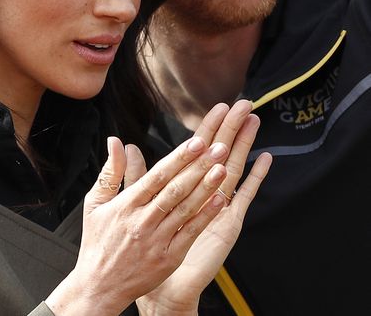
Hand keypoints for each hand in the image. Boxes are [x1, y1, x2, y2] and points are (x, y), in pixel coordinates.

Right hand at [45, 133, 229, 314]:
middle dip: (198, 166)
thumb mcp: (95, 203)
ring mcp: (157, 240)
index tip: (196, 142)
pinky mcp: (169, 258)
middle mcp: (143, 221)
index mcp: (126, 205)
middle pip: (175, 189)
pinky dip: (205, 216)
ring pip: (185, 209)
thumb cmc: (97, 243)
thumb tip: (116, 142)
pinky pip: (190, 233)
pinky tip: (219, 201)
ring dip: (206, 187)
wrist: (99, 287)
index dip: (178, 158)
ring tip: (222, 168)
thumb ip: (111, 171)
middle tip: (218, 147)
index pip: (157, 176)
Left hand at [134, 100, 271, 315]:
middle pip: (220, 153)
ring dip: (244, 144)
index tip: (218, 106)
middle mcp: (204, 193)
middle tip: (243, 103)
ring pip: (234, 167)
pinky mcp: (228, 224)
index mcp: (184, 186)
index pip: (198, 149)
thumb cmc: (148, 245)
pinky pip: (244, 197)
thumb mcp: (135, 204)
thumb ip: (135, 174)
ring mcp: (218, 207)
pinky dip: (255, 178)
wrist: (161, 285)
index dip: (208, 127)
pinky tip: (265, 159)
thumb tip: (124, 145)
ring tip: (253, 120)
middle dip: (231, 127)